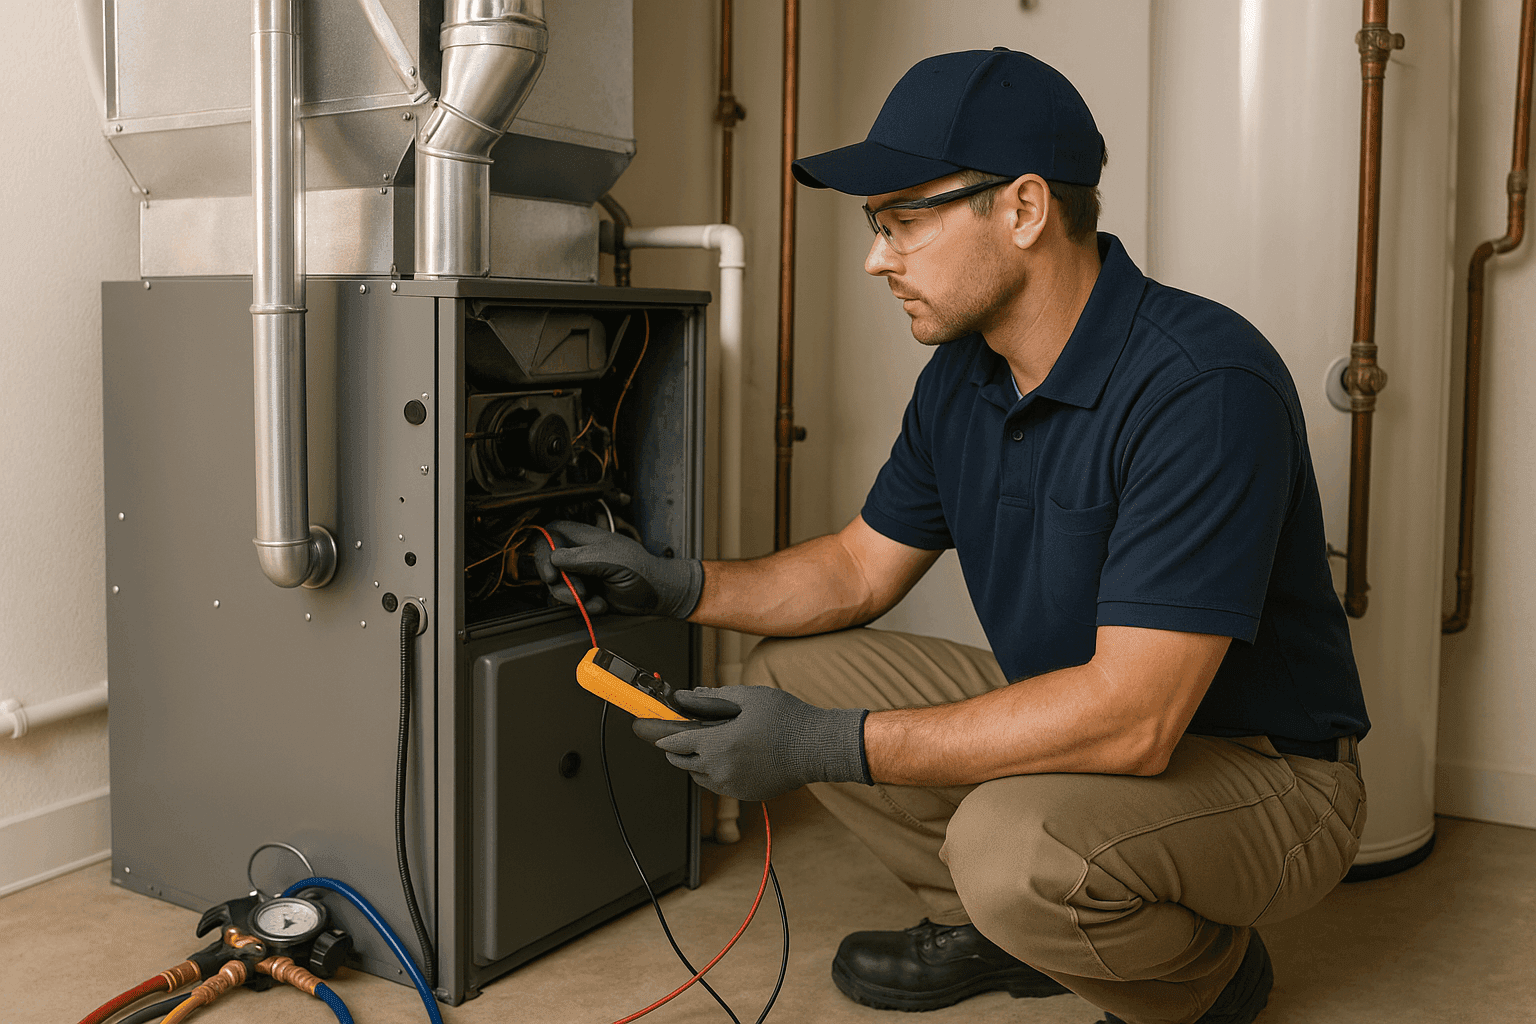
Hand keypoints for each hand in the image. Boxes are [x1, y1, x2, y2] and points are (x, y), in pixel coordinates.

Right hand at [533, 520, 703, 618]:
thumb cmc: (643, 570)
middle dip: (560, 581)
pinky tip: (601, 604)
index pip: (552, 533)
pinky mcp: (586, 592)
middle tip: (577, 590)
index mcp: (586, 538)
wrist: (657, 595)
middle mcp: (580, 554)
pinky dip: (585, 606)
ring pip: (558, 585)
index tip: (552, 571)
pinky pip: (571, 601)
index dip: (545, 550)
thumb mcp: (613, 560)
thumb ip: (582, 557)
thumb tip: (555, 556)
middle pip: (549, 562)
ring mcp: (582, 574)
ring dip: (574, 597)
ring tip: (594, 598)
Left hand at [632, 686, 870, 801]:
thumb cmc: (785, 718)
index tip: (645, 729)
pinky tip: (727, 757)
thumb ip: (712, 697)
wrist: (815, 748)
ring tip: (706, 744)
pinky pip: (717, 784)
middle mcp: (719, 769)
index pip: (675, 740)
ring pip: (697, 775)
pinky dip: (714, 771)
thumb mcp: (747, 697)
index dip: (658, 733)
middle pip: (680, 760)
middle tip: (678, 735)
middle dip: (675, 747)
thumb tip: (687, 696)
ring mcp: (732, 785)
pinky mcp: (744, 794)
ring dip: (694, 760)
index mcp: (717, 743)